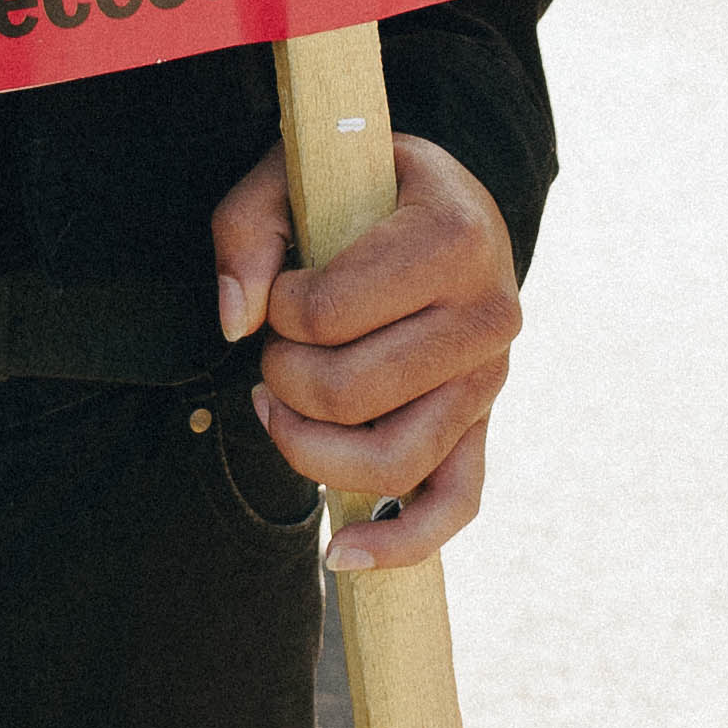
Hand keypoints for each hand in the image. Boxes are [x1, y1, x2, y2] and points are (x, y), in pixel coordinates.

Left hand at [208, 131, 523, 566]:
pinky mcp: (482, 425)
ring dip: (308, 447)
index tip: (282, 286)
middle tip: (274, 347)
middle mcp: (489, 314)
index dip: (277, 308)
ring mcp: (491, 379)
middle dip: (283, 376)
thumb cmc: (359, 188)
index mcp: (455, 237)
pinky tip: (342, 555)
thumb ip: (248, 230)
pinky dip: (399, 542)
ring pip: (390, 460)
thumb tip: (237, 321)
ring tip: (276, 409)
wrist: (443, 205)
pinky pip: (453, 504)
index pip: (328, 313)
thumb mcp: (294, 172)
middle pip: (350, 393)